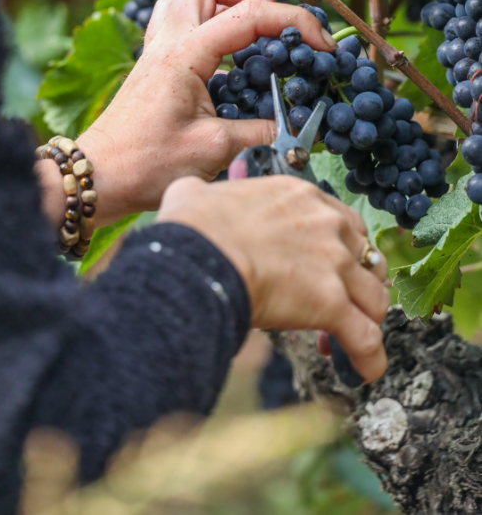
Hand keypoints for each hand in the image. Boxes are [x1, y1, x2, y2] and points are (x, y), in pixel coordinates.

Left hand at [73, 0, 335, 224]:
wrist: (99, 176)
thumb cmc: (147, 165)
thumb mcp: (214, 150)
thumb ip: (261, 130)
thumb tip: (295, 125)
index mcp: (185, 52)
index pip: (249, 13)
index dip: (294, 22)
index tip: (322, 45)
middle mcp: (168, 38)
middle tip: (276, 27)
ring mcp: (157, 46)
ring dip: (226, 2)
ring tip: (253, 35)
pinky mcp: (154, 61)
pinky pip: (180, 20)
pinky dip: (208, 23)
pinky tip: (226, 56)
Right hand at [157, 175, 388, 383]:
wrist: (196, 255)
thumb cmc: (191, 226)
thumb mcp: (198, 192)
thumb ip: (207, 193)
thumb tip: (191, 196)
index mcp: (300, 195)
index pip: (341, 223)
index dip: (336, 251)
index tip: (319, 272)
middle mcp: (327, 224)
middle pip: (366, 258)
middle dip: (356, 284)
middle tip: (336, 305)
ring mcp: (334, 264)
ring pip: (374, 298)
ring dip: (364, 320)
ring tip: (344, 342)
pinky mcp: (331, 303)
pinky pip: (367, 338)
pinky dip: (370, 358)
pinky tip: (364, 372)